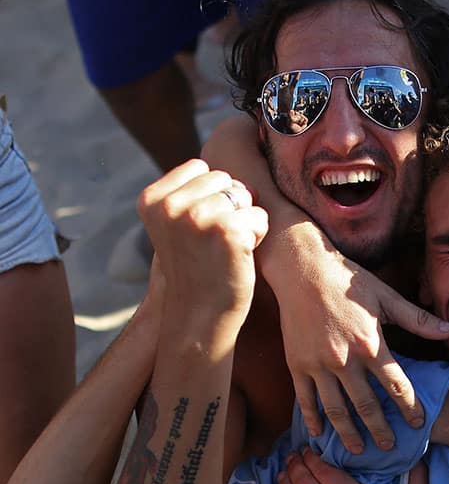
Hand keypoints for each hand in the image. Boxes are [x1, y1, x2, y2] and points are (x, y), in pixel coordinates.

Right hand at [137, 159, 267, 322]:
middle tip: (215, 243)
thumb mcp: (178, 224)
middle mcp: (171, 205)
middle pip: (226, 180)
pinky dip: (258, 236)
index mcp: (152, 199)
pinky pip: (260, 217)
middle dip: (231, 208)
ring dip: (245, 223)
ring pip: (246, 197)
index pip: (202, 169)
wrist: (199, 314)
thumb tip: (239, 175)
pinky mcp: (228, 231)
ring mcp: (198, 216)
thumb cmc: (197, 266)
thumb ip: (193, 192)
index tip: (200, 230)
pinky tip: (238, 257)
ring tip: (225, 250)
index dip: (212, 198)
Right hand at [270, 242, 448, 450]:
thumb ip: (418, 319)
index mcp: (371, 344)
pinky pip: (305, 399)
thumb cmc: (348, 280)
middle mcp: (345, 360)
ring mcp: (318, 365)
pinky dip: (313, 419)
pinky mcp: (297, 364)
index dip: (409, 406)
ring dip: (348, 433)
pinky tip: (319, 433)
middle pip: (366, 405)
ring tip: (357, 450)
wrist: (302, 269)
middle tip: (389, 447)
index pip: (397, 385)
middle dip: (380, 429)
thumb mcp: (387, 297)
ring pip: (336, 409)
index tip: (417, 423)